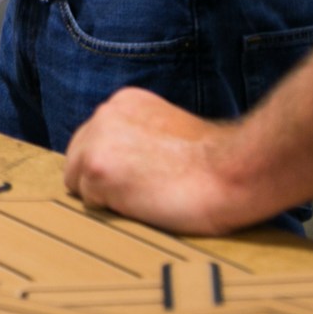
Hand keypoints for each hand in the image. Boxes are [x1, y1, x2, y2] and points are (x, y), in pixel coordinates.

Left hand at [63, 87, 256, 235]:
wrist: (233, 171)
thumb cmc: (214, 163)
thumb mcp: (169, 131)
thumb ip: (139, 137)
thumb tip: (124, 164)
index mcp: (124, 102)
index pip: (94, 141)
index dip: (114, 168)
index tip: (141, 179)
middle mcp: (104, 114)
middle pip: (78, 159)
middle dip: (101, 181)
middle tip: (143, 194)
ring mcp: (97, 140)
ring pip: (80, 183)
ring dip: (106, 197)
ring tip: (147, 199)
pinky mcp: (97, 169)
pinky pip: (90, 203)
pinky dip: (113, 211)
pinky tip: (145, 205)